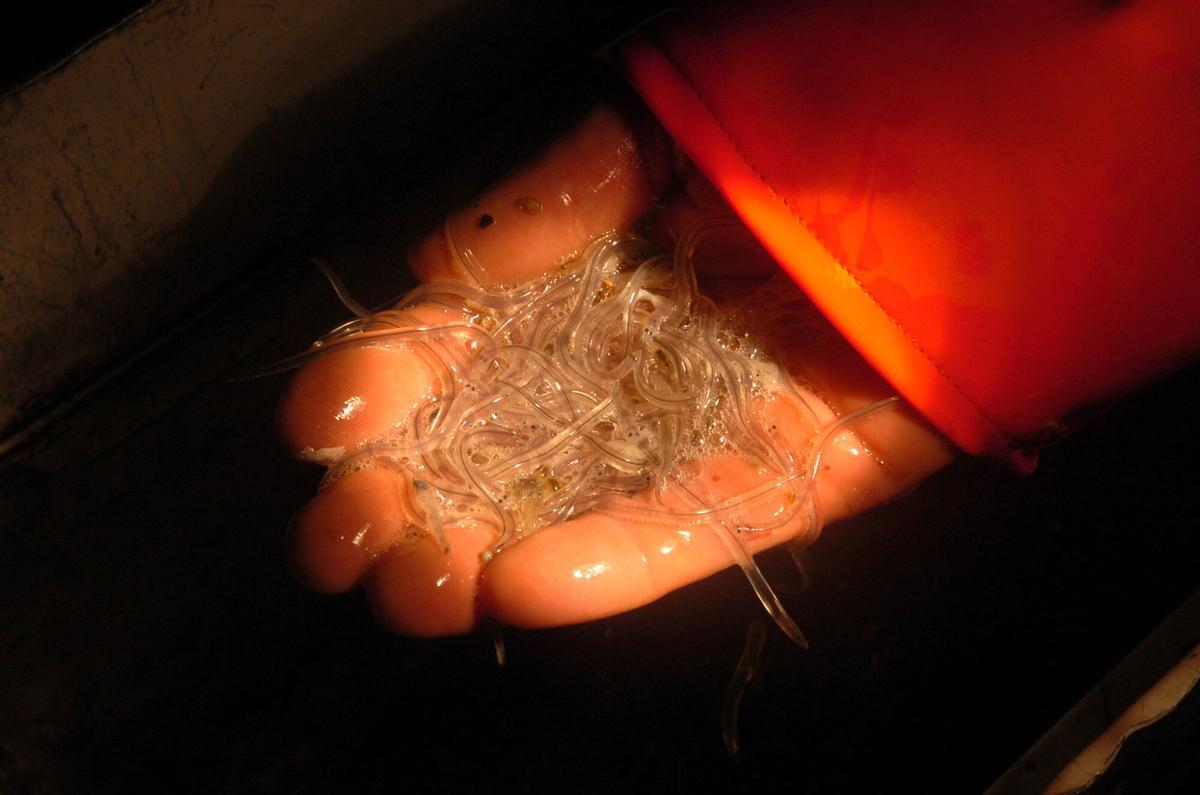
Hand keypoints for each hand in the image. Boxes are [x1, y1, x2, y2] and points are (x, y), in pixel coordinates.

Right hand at [277, 99, 955, 636]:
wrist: (953, 193)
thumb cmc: (787, 150)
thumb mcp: (653, 143)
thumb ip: (554, 198)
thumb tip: (440, 265)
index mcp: (563, 297)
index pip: (446, 352)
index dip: (378, 385)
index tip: (329, 416)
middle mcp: (608, 379)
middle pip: (481, 455)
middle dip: (398, 501)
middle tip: (341, 538)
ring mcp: (684, 440)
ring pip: (563, 513)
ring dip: (476, 557)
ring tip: (416, 587)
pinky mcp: (768, 489)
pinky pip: (684, 534)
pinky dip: (609, 563)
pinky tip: (526, 587)